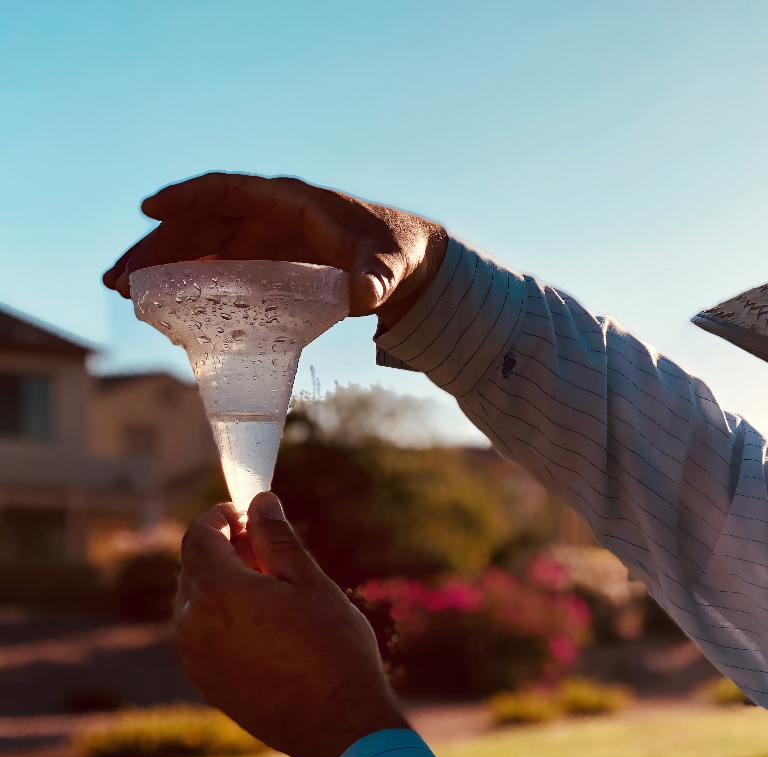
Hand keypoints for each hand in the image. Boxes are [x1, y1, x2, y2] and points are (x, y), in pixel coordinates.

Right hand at [102, 173, 446, 322]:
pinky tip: (165, 313)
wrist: (407, 269)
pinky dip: (190, 289)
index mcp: (289, 200)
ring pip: (200, 251)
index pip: (228, 190)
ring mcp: (261, 243)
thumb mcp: (388, 265)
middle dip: (158, 248)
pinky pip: (217, 274)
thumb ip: (375, 277)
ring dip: (162, 269)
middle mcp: (267, 217)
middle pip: (200, 225)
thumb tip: (365, 294)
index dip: (188, 197)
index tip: (150, 208)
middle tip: (119, 277)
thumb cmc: (395, 254)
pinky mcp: (263, 269)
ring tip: (125, 294)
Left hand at [175, 493, 408, 756]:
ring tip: (270, 591)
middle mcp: (192, 623)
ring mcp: (195, 657)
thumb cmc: (332, 649)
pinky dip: (224, 621)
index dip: (219, 517)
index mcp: (217, 591)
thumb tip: (261, 502)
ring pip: (196, 605)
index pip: (198, 537)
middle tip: (264, 547)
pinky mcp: (206, 683)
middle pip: (193, 569)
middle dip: (222, 550)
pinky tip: (266, 629)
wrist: (336, 724)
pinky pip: (203, 637)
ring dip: (222, 587)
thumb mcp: (310, 584)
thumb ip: (277, 540)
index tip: (245, 511)